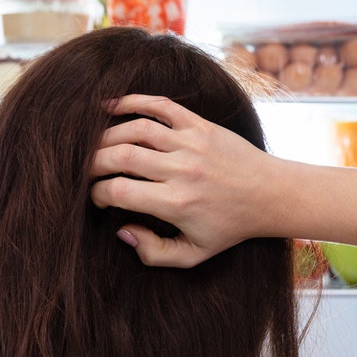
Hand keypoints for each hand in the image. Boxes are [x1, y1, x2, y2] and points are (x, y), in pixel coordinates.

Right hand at [89, 94, 278, 267]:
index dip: (97, 194)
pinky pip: (160, 106)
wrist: (270, 195)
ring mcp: (191, 143)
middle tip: (86, 171)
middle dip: (92, 163)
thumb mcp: (194, 254)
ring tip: (95, 146)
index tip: (98, 198)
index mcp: (176, 203)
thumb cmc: (229, 227)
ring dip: (106, 135)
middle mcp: (181, 170)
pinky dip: (133, 101)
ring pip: (135, 129)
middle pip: (119, 156)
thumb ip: (154, 253)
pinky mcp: (200, 125)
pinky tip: (111, 106)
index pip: (118, 191)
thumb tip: (122, 231)